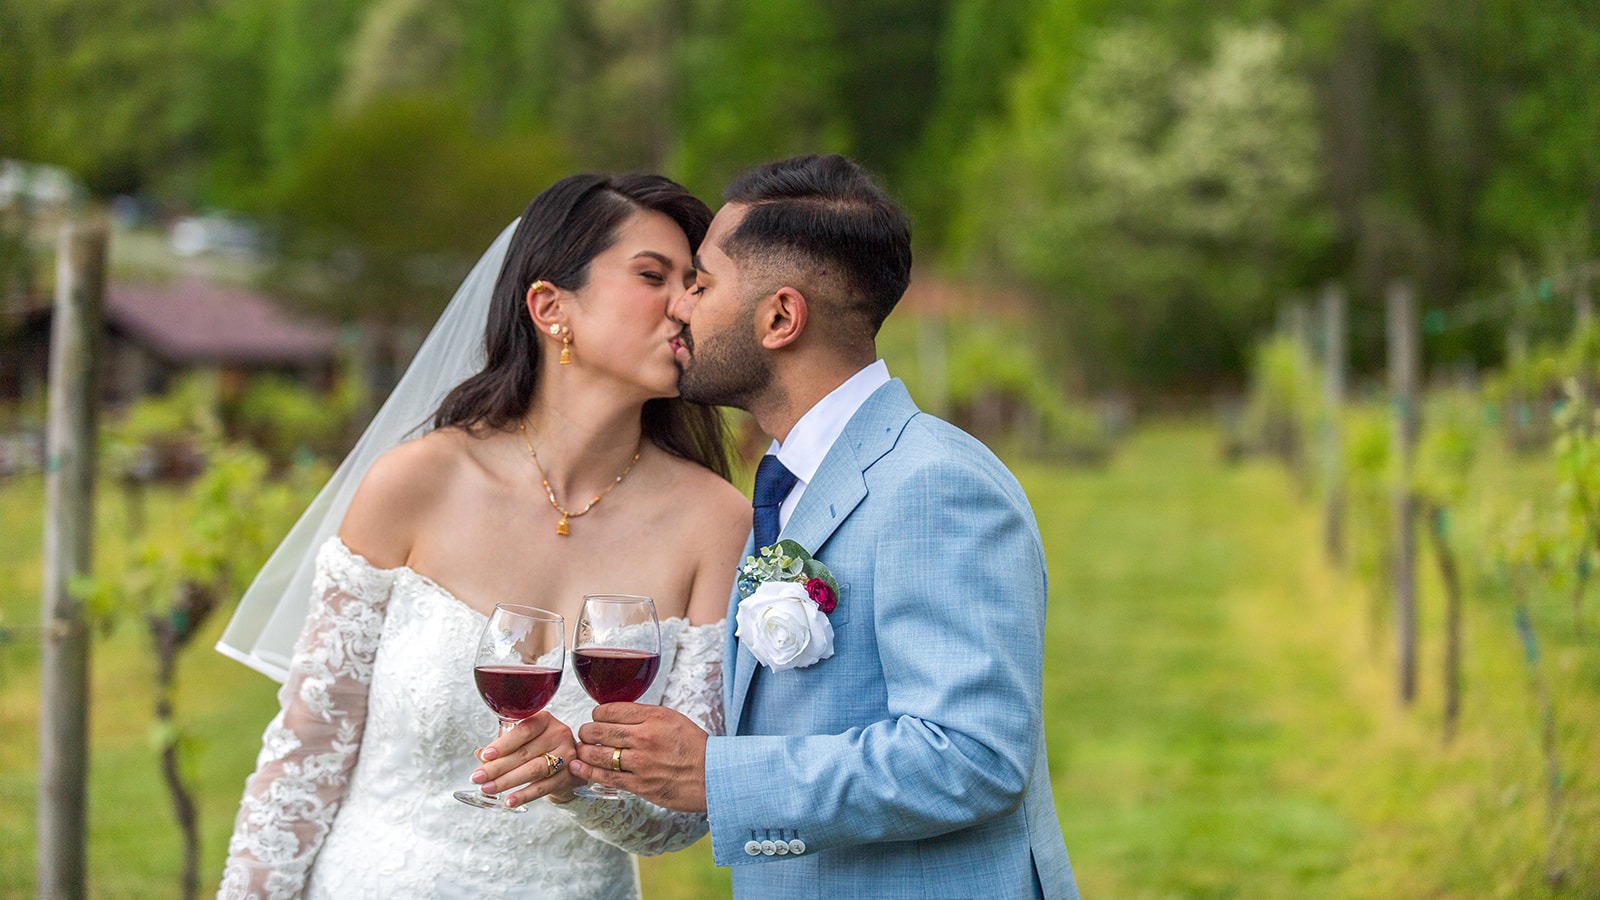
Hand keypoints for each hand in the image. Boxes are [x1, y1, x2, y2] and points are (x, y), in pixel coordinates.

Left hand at [472, 712, 582, 807]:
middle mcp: (558, 735)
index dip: (503, 744)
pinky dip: (524, 795)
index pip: (523, 731)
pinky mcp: (568, 776)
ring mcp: (566, 756)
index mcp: (545, 721)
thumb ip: (503, 745)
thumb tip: (480, 754)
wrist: (572, 763)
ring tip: (488, 788)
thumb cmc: (542, 747)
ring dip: (507, 781)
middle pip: (525, 753)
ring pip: (533, 770)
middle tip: (478, 777)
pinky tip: (509, 800)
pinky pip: (542, 787)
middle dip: (498, 767)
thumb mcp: (524, 740)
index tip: (485, 756)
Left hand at [571, 703, 708, 812]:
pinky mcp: (640, 785)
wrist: (713, 776)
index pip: (610, 710)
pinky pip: (606, 777)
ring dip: (584, 751)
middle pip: (599, 730)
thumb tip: (616, 715)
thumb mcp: (673, 719)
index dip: (597, 714)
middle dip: (587, 732)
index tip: (597, 718)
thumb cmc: (694, 746)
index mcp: (654, 717)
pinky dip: (588, 771)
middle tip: (586, 734)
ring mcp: (641, 763)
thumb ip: (645, 716)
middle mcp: (645, 738)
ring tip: (582, 749)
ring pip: (598, 754)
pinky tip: (578, 766)